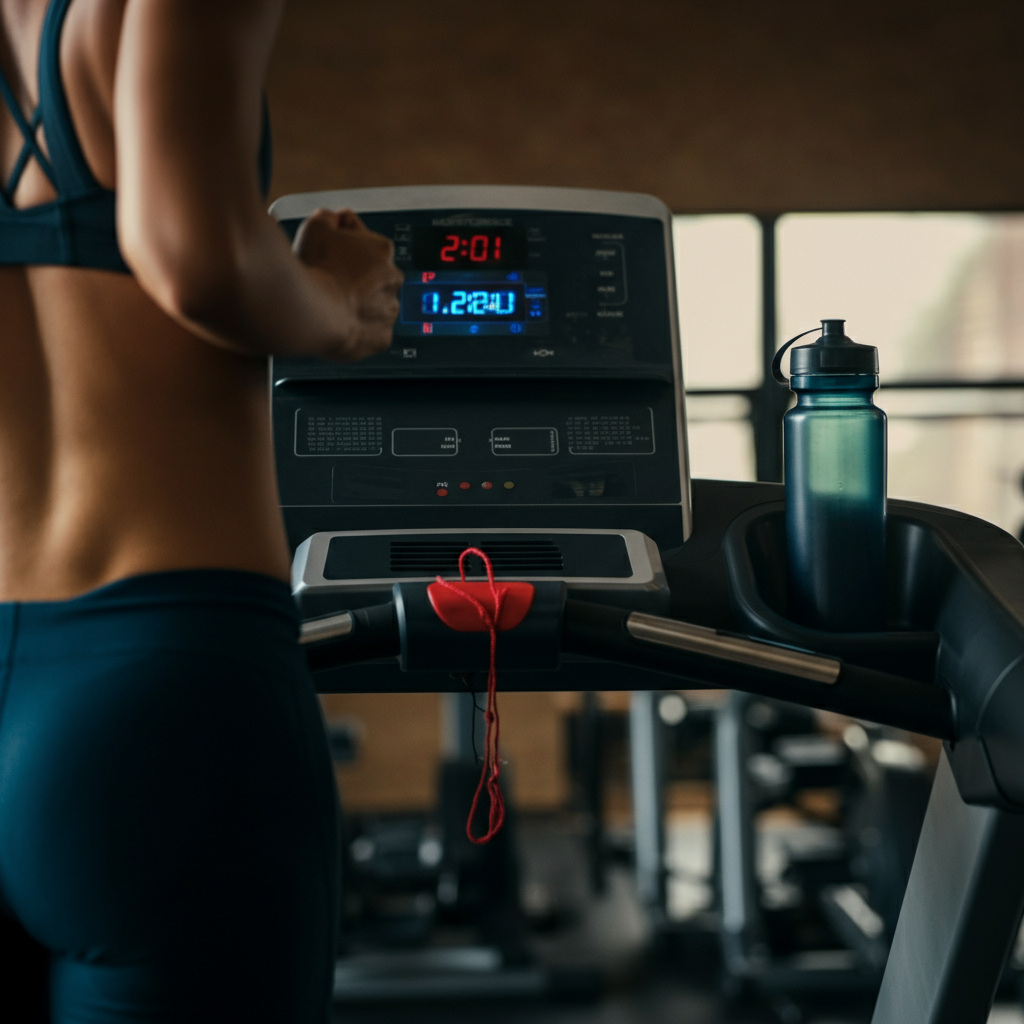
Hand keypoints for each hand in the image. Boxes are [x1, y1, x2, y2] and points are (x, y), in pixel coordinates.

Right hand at [293, 208, 402, 360]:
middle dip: (358, 279)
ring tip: (333, 306)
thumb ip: (330, 218)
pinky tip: (340, 324)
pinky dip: (359, 331)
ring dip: (360, 306)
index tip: (333, 257)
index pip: (368, 245)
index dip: (347, 251)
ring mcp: (389, 310)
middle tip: (331, 282)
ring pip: (376, 306)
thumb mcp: (316, 225)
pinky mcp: (382, 338)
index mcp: (382, 249)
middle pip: (376, 277)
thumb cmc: (316, 269)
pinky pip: (372, 333)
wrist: (312, 311)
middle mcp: (393, 279)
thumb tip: (334, 219)